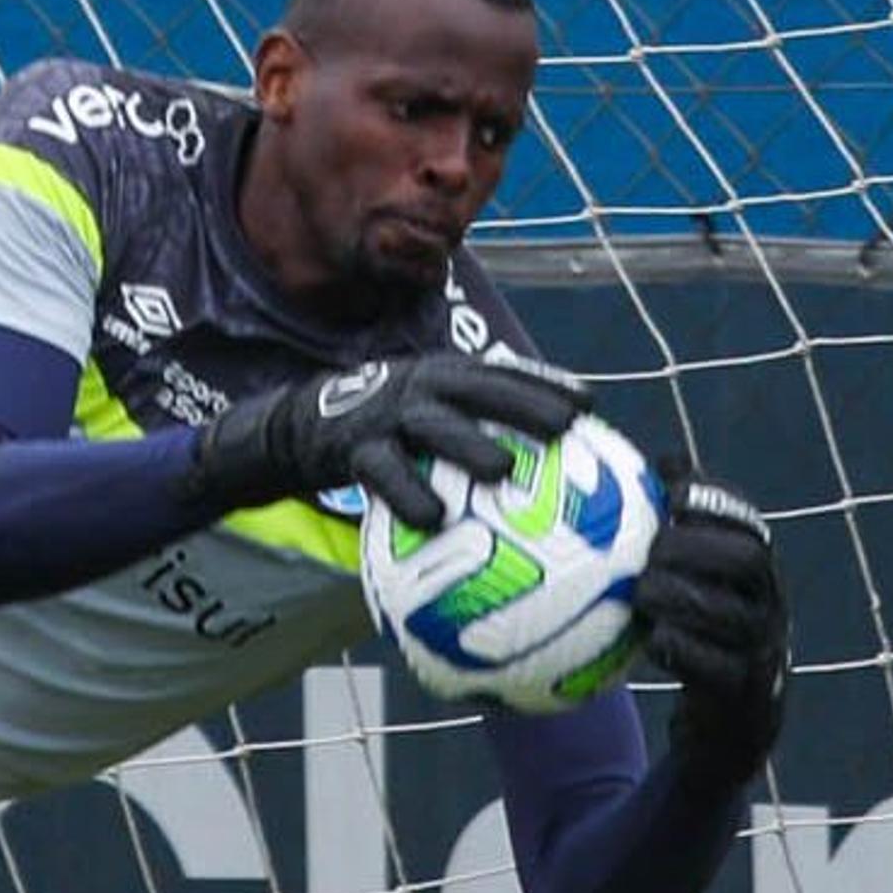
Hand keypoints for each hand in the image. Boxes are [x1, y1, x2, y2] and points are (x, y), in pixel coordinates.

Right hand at [183, 349, 590, 532]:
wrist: (302, 424)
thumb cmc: (387, 426)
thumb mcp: (429, 410)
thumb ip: (475, 423)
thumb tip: (546, 467)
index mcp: (444, 374)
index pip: (502, 373)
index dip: (545, 384)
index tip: (590, 404)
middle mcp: (420, 387)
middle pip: (478, 391)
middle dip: (523, 404)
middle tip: (565, 427)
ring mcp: (387, 416)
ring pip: (433, 426)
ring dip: (470, 445)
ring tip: (504, 469)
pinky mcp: (355, 449)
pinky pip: (385, 473)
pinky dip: (409, 494)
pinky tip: (435, 519)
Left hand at [642, 464, 788, 779]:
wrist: (726, 727)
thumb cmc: (698, 639)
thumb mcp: (691, 586)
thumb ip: (674, 530)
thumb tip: (654, 462)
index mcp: (756, 572)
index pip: (747, 521)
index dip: (715, 501)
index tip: (671, 491)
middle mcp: (768, 604)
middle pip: (748, 561)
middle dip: (699, 546)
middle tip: (652, 548)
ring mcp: (762, 648)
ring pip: (736, 616)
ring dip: (685, 598)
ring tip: (642, 591)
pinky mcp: (745, 691)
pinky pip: (722, 669)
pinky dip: (684, 651)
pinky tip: (650, 642)